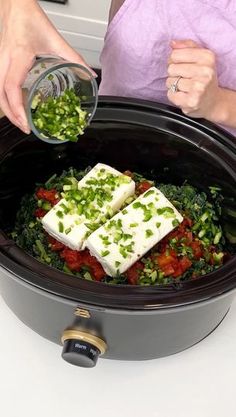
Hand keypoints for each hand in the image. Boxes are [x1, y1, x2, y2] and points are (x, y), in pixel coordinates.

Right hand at [0, 0, 94, 132]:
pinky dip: (6, 100)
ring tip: (21, 122)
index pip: (12, 87)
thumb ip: (74, 58)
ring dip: (8, 110)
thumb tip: (89, 75)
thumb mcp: (55, 40)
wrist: (14, 6)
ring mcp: (0, 62)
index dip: (17, 108)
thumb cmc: (30, 18)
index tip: (27, 122)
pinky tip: (17, 107)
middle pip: (1, 95)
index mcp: (18, 56)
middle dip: (12, 115)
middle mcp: (5, 61)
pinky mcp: (0, 64)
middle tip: (26, 128)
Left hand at [166, 39, 220, 120]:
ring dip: (174, 86)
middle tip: (184, 78)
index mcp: (207, 57)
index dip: (174, 60)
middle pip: (171, 68)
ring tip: (185, 88)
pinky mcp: (192, 101)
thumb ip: (187, 47)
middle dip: (174, 74)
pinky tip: (183, 95)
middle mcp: (205, 71)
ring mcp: (199, 87)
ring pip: (170, 82)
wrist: (213, 101)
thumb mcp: (201, 58)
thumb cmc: (204, 78)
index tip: (181, 65)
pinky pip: (171, 94)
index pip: (175, 54)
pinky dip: (174, 96)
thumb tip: (172, 43)